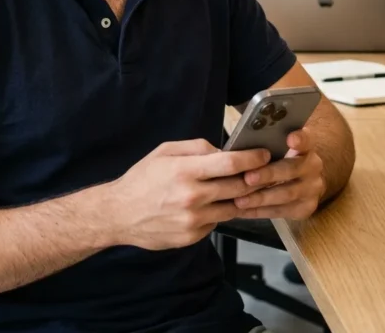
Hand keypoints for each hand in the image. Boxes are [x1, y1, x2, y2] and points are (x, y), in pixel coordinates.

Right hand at [106, 139, 270, 250]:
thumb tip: (223, 151)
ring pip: (233, 208)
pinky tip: (212, 204)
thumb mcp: (164, 152)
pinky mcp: (193, 237)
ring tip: (241, 188)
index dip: (252, 158)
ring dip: (240, 198)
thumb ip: (196, 148)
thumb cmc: (142, 179)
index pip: (230, 164)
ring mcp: (194, 220)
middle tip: (262, 171)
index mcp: (185, 171)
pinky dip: (220, 212)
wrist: (120, 214)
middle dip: (253, 178)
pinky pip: (217, 222)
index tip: (264, 154)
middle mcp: (192, 197)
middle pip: (238, 187)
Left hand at [231, 129, 324, 219]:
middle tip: (248, 177)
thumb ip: (266, 141)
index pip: (306, 140)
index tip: (290, 138)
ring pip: (286, 194)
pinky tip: (242, 211)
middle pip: (291, 170)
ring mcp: (311, 190)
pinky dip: (259, 212)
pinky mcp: (305, 208)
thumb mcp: (277, 145)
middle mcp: (312, 167)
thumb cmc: (279, 157)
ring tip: (240, 200)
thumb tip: (241, 142)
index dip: (300, 139)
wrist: (302, 179)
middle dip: (268, 174)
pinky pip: (281, 212)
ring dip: (261, 198)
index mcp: (305, 147)